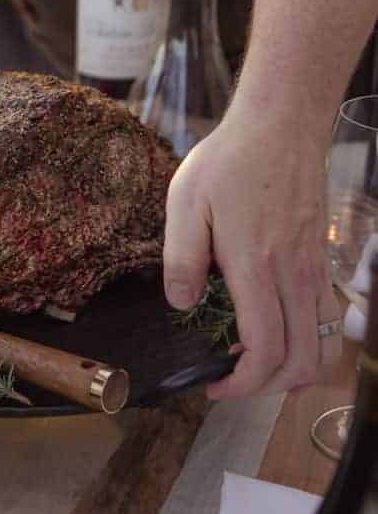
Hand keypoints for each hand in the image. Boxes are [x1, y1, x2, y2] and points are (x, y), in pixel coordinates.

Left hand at [163, 108, 341, 398]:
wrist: (280, 126)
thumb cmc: (229, 160)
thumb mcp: (186, 201)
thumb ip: (181, 258)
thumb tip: (181, 305)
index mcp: (255, 265)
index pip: (264, 349)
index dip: (242, 383)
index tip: (214, 385)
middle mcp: (293, 274)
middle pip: (301, 361)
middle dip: (267, 387)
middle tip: (230, 380)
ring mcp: (314, 268)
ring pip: (324, 346)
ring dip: (296, 371)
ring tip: (258, 366)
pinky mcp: (321, 259)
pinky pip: (330, 318)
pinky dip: (313, 344)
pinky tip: (282, 335)